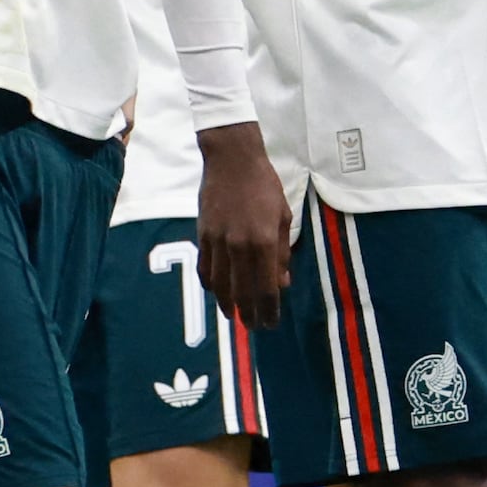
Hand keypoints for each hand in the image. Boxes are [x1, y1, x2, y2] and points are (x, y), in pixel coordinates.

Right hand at [193, 124, 291, 329]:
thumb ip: (282, 253)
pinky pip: (205, 268)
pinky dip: (210, 285)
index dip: (269, 310)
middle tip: (253, 326)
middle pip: (242, 292)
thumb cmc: (264, 185)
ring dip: (227, 305)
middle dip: (249, 314)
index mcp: (264, 242)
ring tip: (234, 315)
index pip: (267, 288)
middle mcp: (239, 246)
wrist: (232, 159)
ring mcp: (217, 242)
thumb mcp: (283, 217)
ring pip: (220, 285)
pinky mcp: (202, 236)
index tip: (270, 323)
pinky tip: (217, 292)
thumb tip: (283, 283)